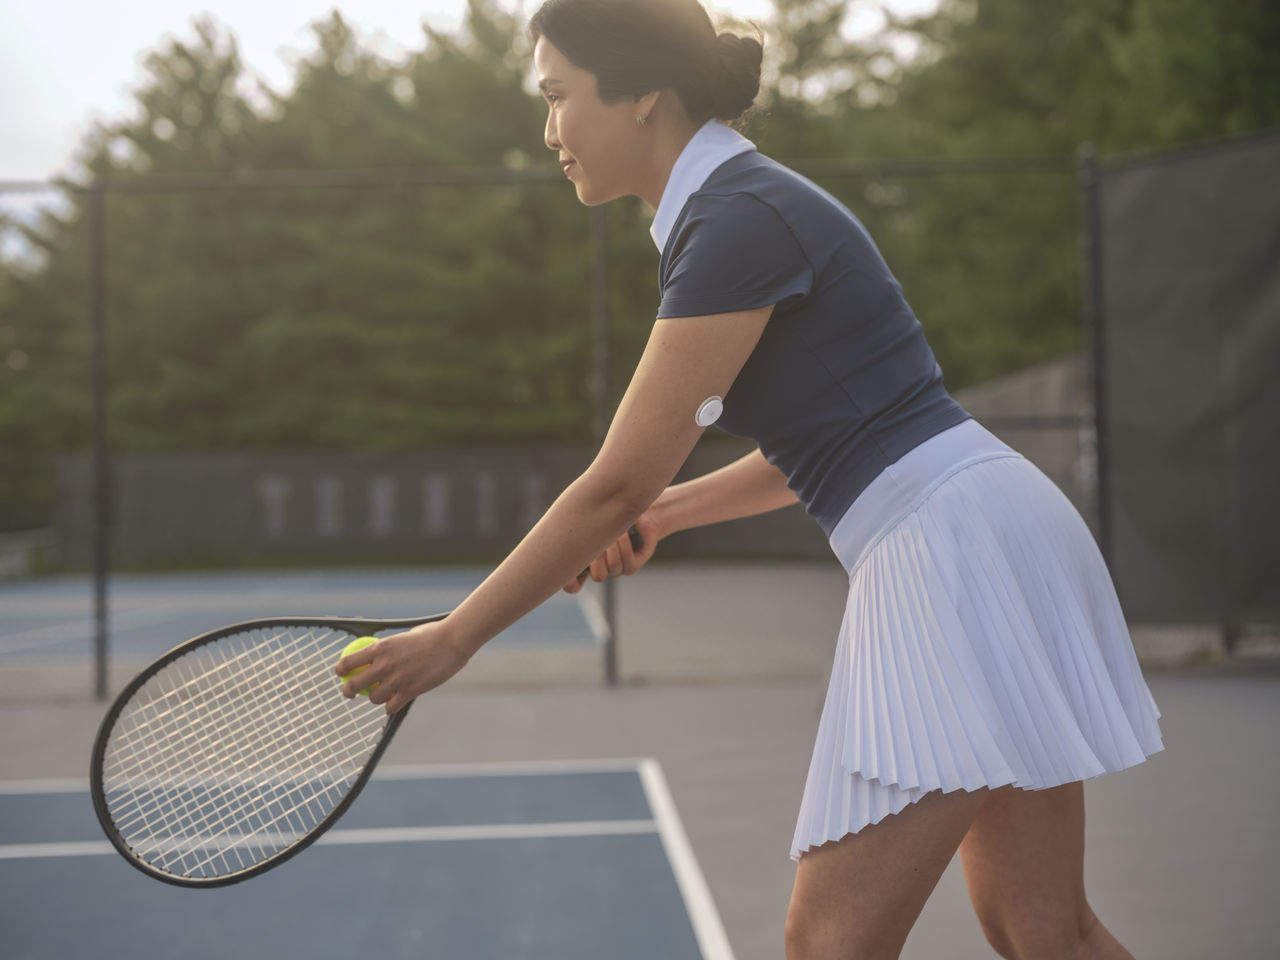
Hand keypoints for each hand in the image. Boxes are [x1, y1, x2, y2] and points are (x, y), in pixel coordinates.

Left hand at [333, 619, 471, 713]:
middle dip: (348, 692)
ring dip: (377, 698)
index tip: (341, 674)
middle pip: (353, 684)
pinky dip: (392, 705)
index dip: (340, 670)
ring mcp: (397, 679)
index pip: (348, 662)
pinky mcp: (410, 691)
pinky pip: (391, 706)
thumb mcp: (405, 636)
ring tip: (384, 694)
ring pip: (373, 699)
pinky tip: (397, 701)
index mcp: (381, 647)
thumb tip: (383, 651)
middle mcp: (384, 664)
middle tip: (350, 694)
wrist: (453, 640)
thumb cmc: (433, 634)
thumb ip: (392, 647)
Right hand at [562, 514, 659, 593]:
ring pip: (614, 568)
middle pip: (598, 577)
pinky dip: (625, 546)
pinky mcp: (636, 562)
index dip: (571, 583)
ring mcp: (620, 567)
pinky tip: (624, 532)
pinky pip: (628, 563)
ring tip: (614, 530)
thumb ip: (571, 529)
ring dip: (613, 548)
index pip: (574, 586)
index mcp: (585, 563)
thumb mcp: (583, 518)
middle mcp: (604, 569)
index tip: (569, 569)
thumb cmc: (601, 509)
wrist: (630, 500)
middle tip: (599, 539)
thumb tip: (559, 533)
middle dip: (598, 558)